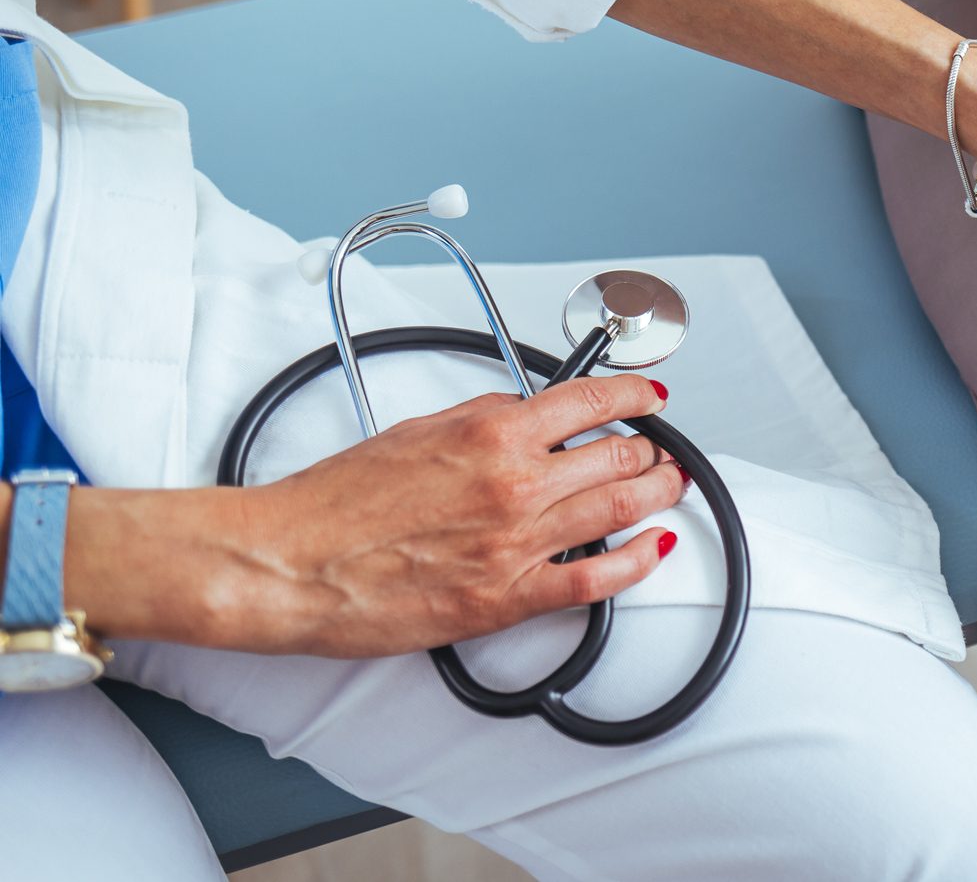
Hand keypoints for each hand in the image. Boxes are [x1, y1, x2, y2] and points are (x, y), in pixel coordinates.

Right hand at [73, 376, 689, 656]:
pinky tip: (654, 549)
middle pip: (619, 456)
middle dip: (651, 452)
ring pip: (620, 509)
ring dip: (656, 495)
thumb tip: (528, 413)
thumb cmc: (335, 501)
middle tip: (660, 453)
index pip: (592, 400)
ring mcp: (517, 542)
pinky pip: (596, 580)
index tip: (651, 399)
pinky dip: (637, 562)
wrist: (288, 562)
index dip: (635, 396)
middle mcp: (515, 482)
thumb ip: (483, 419)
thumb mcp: (417, 430)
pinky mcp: (507, 598)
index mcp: (492, 431)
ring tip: (668, 488)